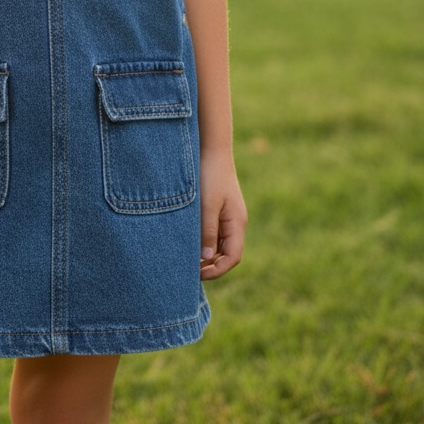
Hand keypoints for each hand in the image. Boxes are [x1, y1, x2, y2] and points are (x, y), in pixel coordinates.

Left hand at [198, 150, 246, 280]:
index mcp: (237, 223)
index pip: (233, 257)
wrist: (212, 149)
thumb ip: (208, 232)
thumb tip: (207, 259)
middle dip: (211, 265)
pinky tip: (189, 241)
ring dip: (207, 254)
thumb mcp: (207, 205)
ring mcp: (228, 216)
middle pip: (227, 254)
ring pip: (220, 244)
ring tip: (187, 258)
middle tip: (189, 270)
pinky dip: (204, 240)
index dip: (217, 270)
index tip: (198, 274)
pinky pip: (215, 232)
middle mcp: (235, 222)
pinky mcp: (219, 209)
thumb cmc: (210, 176)